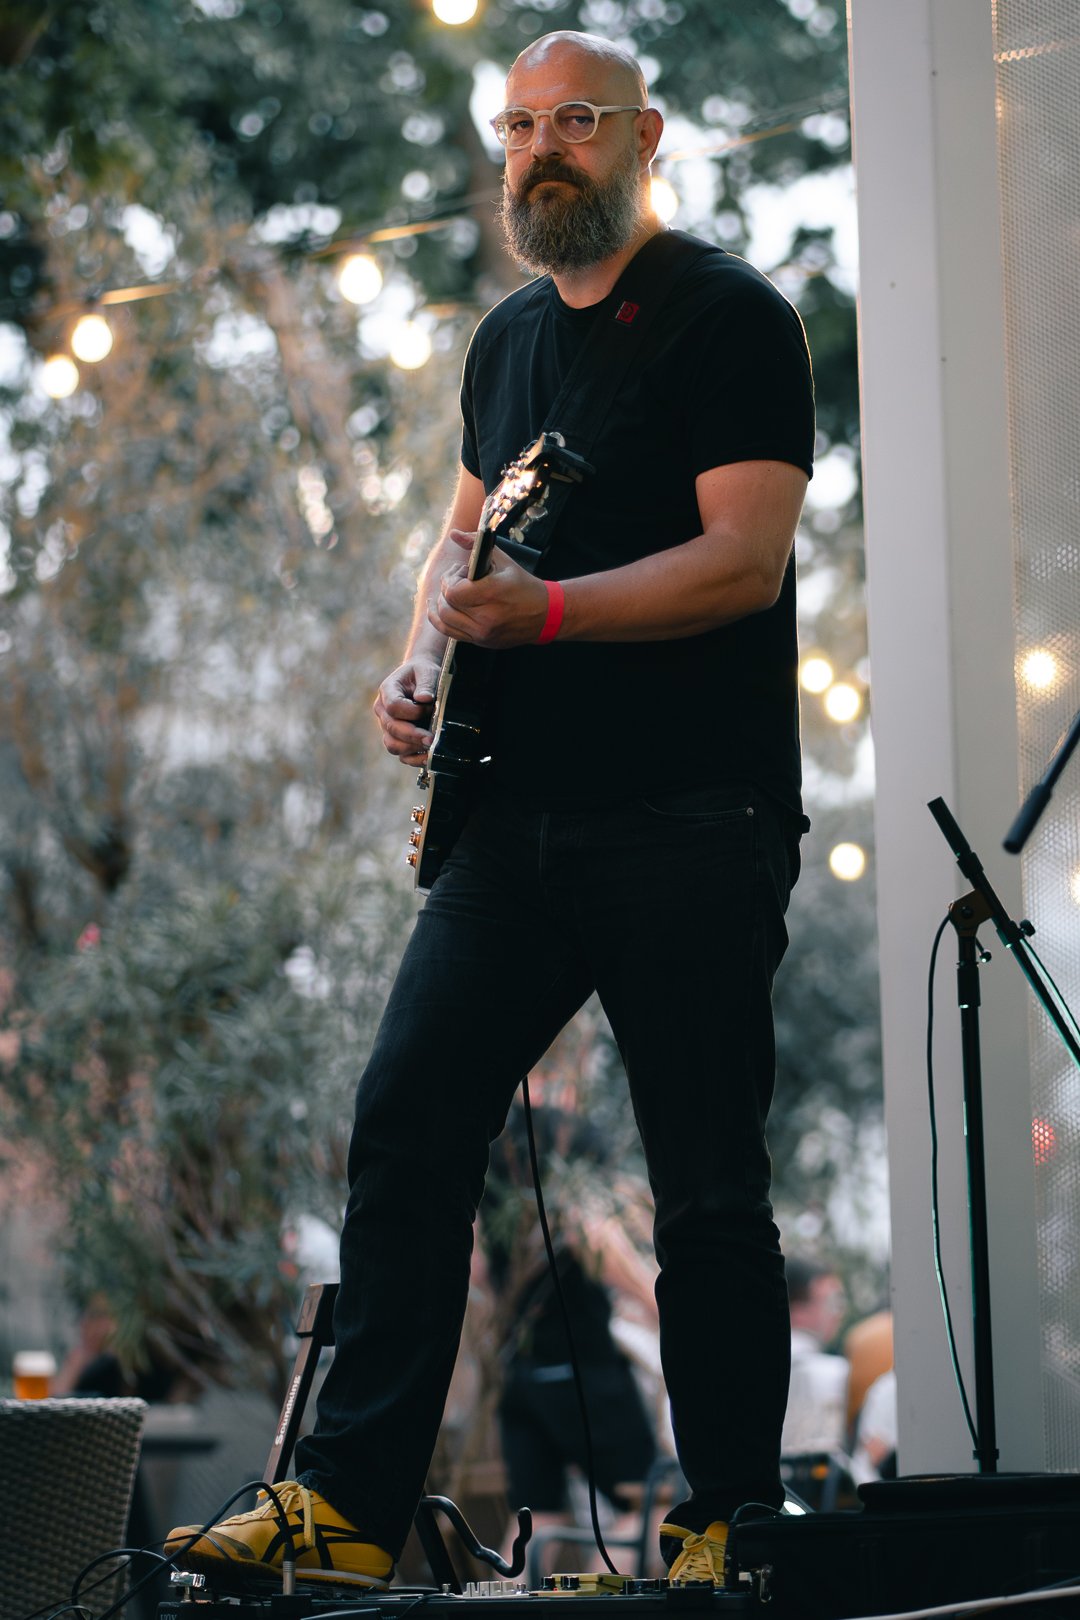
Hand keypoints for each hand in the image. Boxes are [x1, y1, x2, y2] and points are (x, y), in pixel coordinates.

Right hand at [373, 656, 441, 765]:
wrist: (422, 679)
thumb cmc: (424, 674)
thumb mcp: (427, 671)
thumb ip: (426, 683)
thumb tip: (424, 699)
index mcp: (387, 691)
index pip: (393, 707)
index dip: (412, 712)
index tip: (429, 708)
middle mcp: (383, 711)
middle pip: (391, 729)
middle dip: (413, 735)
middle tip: (432, 738)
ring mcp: (388, 727)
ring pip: (393, 745)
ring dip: (412, 748)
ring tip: (431, 746)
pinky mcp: (397, 739)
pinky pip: (401, 755)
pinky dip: (414, 759)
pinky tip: (428, 756)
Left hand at [428, 530, 550, 647]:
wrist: (545, 614)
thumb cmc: (523, 585)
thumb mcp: (502, 560)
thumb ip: (475, 544)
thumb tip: (454, 535)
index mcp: (492, 595)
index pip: (453, 591)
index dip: (451, 579)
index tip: (461, 572)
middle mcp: (486, 618)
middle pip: (446, 606)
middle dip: (446, 590)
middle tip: (457, 580)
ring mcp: (483, 633)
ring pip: (444, 621)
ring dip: (442, 604)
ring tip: (452, 594)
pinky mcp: (481, 642)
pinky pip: (450, 633)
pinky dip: (441, 620)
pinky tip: (440, 608)